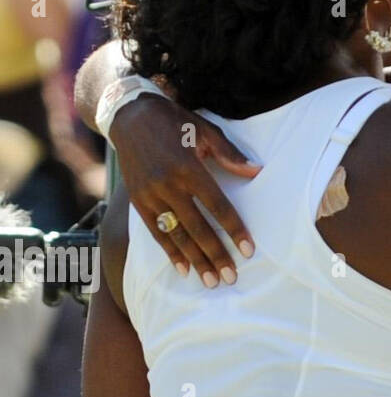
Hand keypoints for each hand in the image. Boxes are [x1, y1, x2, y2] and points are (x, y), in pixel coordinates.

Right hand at [110, 95, 260, 284]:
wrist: (128, 114)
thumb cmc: (172, 121)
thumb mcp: (203, 129)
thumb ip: (229, 153)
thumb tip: (256, 171)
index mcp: (187, 167)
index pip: (217, 206)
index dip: (234, 230)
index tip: (248, 250)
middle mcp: (167, 184)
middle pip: (197, 228)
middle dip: (215, 255)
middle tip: (231, 278)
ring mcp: (150, 195)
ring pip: (176, 235)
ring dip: (195, 261)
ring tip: (211, 282)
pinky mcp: (138, 201)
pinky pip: (156, 232)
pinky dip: (170, 252)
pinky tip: (183, 269)